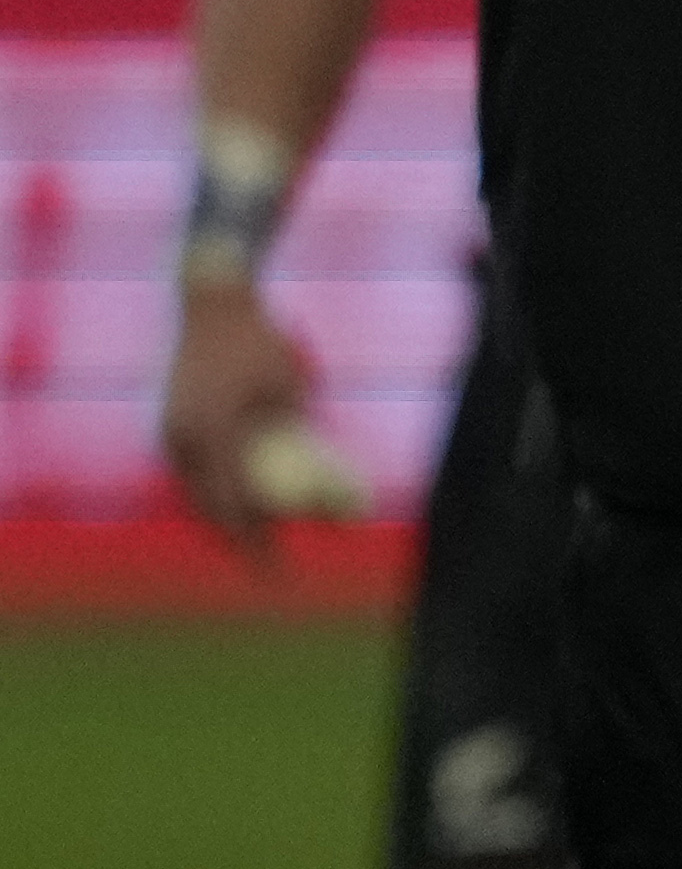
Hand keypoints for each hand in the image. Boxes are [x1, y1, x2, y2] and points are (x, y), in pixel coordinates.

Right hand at [156, 283, 319, 560]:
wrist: (212, 302)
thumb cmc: (259, 341)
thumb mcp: (288, 390)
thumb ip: (294, 436)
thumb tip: (322, 480)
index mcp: (212, 433)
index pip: (232, 505)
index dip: (254, 541)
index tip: (277, 566)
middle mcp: (182, 438)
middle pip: (209, 506)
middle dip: (240, 536)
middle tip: (270, 561)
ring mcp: (171, 431)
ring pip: (198, 490)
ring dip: (227, 515)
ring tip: (259, 539)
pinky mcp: (172, 424)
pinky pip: (194, 470)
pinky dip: (217, 489)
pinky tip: (240, 501)